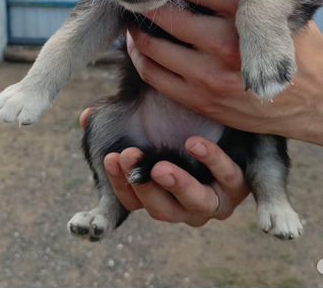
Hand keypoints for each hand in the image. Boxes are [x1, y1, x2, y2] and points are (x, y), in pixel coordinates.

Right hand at [79, 109, 248, 225]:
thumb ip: (113, 121)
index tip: (109, 158)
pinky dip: (211, 162)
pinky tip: (194, 143)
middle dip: (142, 185)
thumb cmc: (171, 118)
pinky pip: (227, 178)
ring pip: (195, 204)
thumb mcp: (139, 118)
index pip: (129, 203)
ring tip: (160, 167)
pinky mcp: (236, 184)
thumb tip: (86, 117)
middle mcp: (182, 204)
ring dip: (177, 186)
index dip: (117, 187)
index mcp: (155, 195)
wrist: (220, 113)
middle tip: (128, 157)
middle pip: (159, 209)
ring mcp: (211, 198)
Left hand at [126, 0, 322, 139]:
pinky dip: (141, 57)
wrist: (318, 102)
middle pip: (166, 14)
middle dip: (148, 2)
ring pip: (152, 45)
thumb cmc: (299, 49)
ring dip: (137, 30)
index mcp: (246, 13)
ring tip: (135, 19)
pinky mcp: (202, 101)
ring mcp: (210, 76)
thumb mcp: (283, 8)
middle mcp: (225, 43)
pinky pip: (154, 75)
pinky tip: (140, 47)